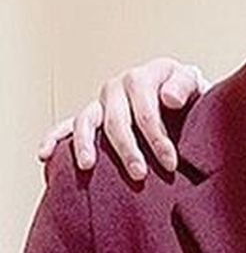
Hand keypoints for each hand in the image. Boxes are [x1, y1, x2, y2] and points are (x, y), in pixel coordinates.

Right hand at [36, 58, 208, 179]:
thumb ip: (184, 86)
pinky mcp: (92, 114)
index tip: (170, 164)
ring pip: (87, 122)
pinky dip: (54, 138)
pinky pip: (67, 125)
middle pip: (116, 121)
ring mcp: (101, 101)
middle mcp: (117, 87)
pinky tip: (44, 155)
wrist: (179, 91)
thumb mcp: (194, 83)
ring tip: (88, 167)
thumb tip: (168, 98)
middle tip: (139, 174)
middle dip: (128, 150)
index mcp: (142, 78)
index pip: (146, 112)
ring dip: (86, 145)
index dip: (157, 139)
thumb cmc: (187, 92)